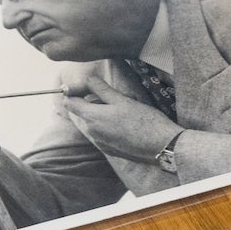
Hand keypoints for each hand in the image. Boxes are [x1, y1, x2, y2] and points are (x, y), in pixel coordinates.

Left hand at [61, 76, 182, 162]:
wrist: (161, 146)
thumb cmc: (144, 121)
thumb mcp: (122, 100)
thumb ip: (101, 89)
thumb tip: (88, 79)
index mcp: (92, 118)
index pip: (69, 103)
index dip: (72, 92)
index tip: (84, 86)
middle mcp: (92, 133)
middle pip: (80, 113)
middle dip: (90, 102)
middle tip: (110, 95)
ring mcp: (100, 144)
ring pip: (90, 124)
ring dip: (99, 114)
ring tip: (121, 109)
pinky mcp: (109, 151)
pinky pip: (99, 134)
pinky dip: (105, 126)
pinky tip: (123, 123)